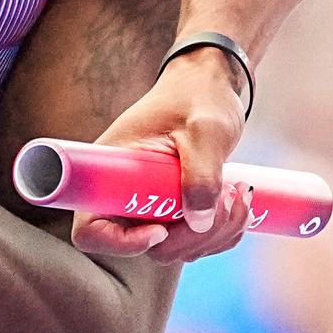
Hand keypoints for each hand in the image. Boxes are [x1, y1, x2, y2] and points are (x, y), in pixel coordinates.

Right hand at [69, 47, 251, 262]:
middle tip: (229, 199)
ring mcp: (152, 203)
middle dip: (193, 236)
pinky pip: (196, 242)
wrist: (209, 84)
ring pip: (177, 249)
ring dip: (216, 234)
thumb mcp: (205, 130)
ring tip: (241, 191)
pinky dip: (224, 233)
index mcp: (113, 171)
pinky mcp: (176, 209)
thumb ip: (203, 173)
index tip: (162, 228)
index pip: (92, 230)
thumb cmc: (199, 97)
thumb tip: (199, 223)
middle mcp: (126, 193)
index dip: (121, 242)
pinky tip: (240, 201)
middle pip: (148, 248)